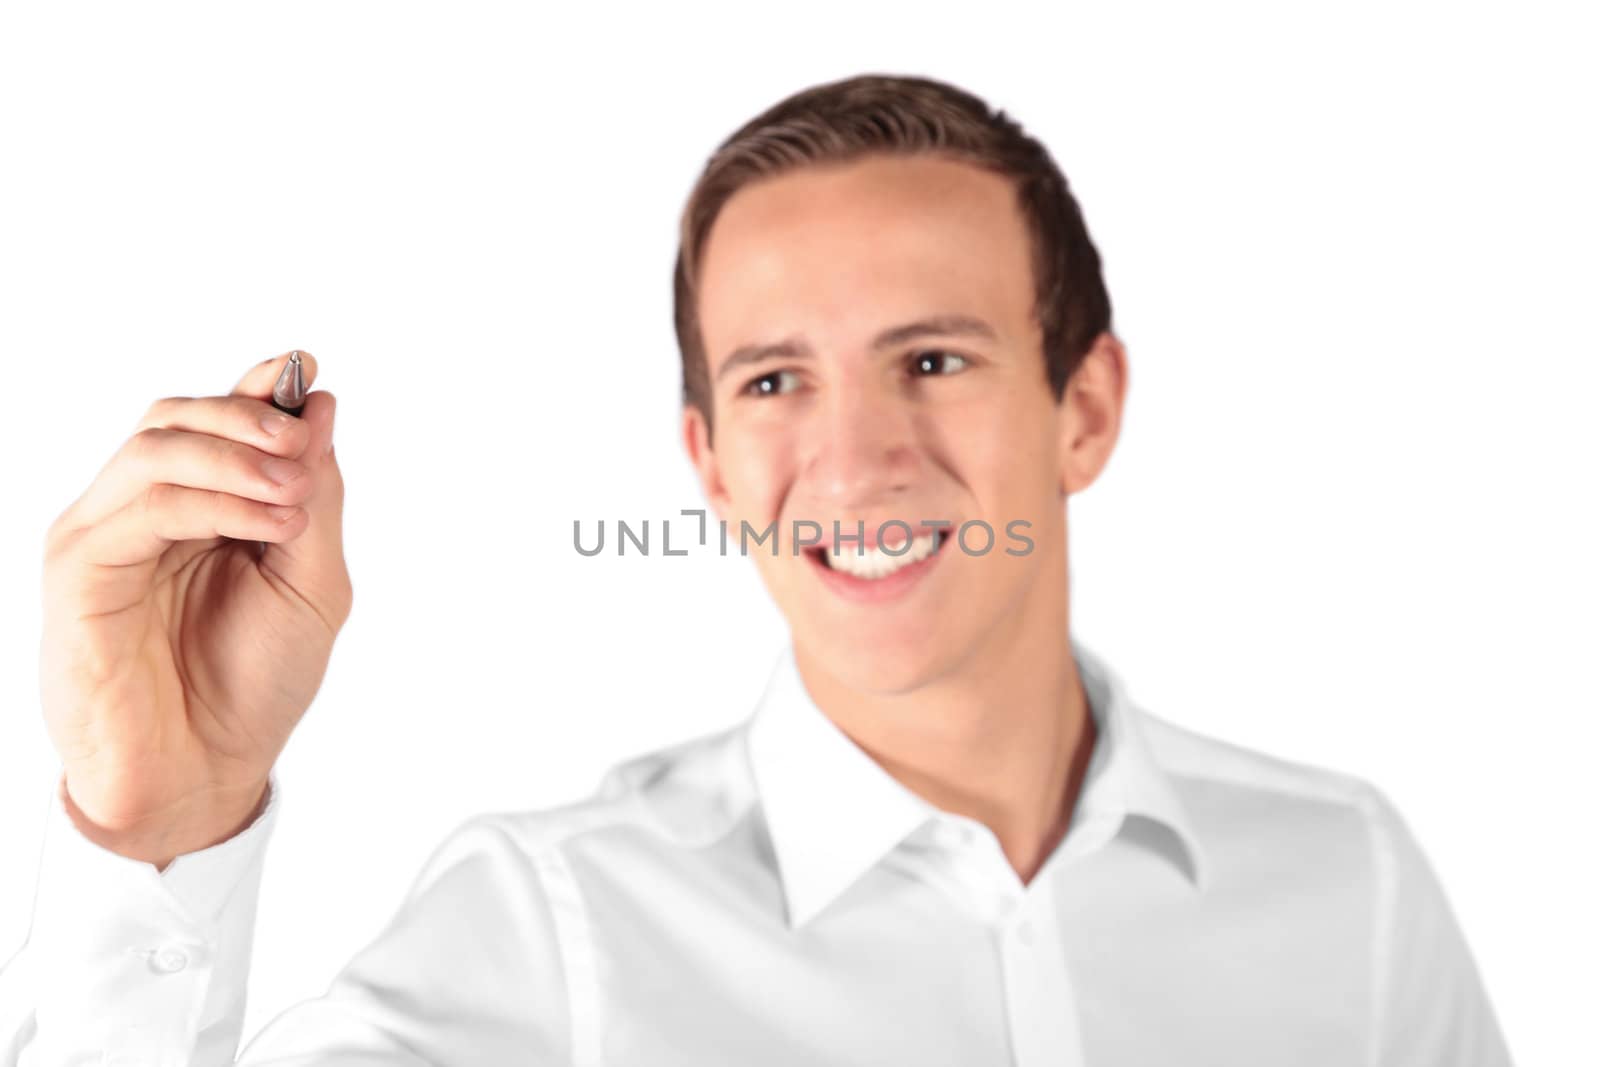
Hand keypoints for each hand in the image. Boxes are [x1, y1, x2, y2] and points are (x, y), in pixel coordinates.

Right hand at [39, 351, 351, 868]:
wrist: (205, 772)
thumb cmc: (255, 683)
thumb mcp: (313, 581)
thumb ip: (317, 496)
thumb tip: (320, 405)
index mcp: (203, 508)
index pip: (219, 422)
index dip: (260, 387)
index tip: (304, 365)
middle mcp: (147, 511)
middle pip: (176, 417)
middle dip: (245, 415)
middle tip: (299, 440)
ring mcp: (107, 535)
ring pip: (153, 448)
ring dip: (231, 455)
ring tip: (291, 489)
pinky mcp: (80, 570)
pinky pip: (141, 507)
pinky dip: (209, 500)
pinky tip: (264, 520)